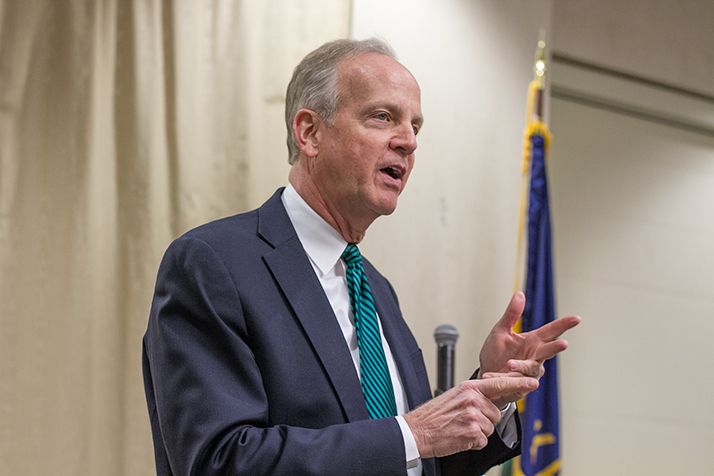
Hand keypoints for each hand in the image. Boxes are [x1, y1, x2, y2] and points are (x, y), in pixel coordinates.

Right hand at [403, 376, 537, 457]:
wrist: (417, 430)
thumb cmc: (434, 415)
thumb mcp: (455, 396)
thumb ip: (475, 395)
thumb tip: (494, 399)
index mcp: (469, 388)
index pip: (499, 384)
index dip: (519, 383)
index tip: (533, 382)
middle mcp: (473, 400)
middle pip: (496, 413)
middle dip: (484, 419)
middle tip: (464, 419)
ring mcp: (473, 416)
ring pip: (490, 428)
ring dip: (478, 432)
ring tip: (460, 428)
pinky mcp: (472, 433)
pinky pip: (483, 441)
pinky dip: (473, 443)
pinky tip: (459, 437)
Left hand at [478, 291, 579, 406]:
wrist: (485, 374)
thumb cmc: (496, 352)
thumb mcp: (500, 330)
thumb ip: (511, 314)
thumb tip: (519, 294)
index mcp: (532, 341)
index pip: (551, 331)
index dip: (563, 325)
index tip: (576, 318)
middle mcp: (535, 356)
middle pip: (548, 351)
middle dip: (555, 347)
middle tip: (563, 343)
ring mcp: (529, 372)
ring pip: (531, 368)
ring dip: (522, 366)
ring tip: (510, 364)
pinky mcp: (520, 385)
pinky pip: (515, 381)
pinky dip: (506, 379)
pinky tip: (497, 376)